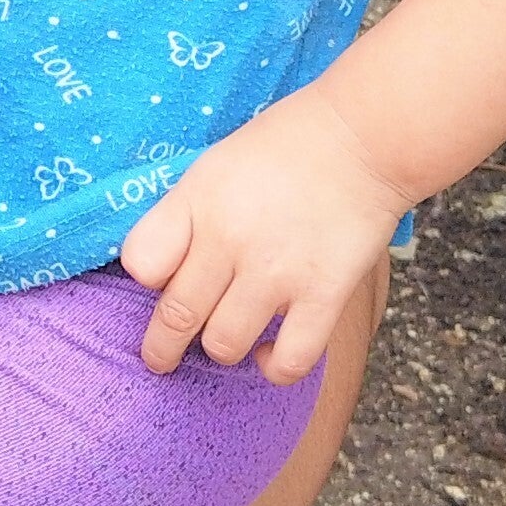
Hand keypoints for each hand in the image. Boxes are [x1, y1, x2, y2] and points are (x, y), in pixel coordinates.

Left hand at [117, 89, 411, 380]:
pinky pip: (288, 361)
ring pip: (224, 346)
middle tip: (162, 357)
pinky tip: (270, 353)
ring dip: (221, 349)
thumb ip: (187, 214)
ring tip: (229, 338)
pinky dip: (273, 367)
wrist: (363, 138)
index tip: (159, 283)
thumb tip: (163, 267)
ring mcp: (276, 273)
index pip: (142, 263)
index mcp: (198, 201)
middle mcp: (230, 241)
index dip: (147, 279)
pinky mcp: (323, 296)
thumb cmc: (287, 145)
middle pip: (176, 317)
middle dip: (162, 347)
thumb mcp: (216, 164)